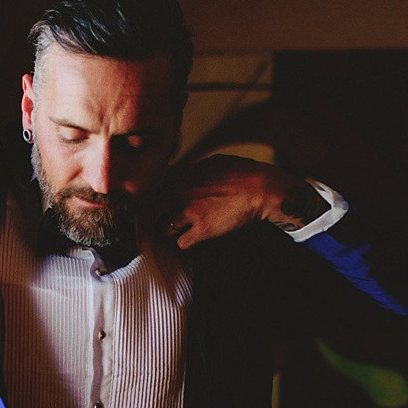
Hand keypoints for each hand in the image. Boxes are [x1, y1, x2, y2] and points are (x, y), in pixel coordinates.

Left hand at [157, 154, 327, 248]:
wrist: (262, 188)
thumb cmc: (241, 172)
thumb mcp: (210, 163)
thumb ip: (190, 171)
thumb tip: (176, 174)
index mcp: (182, 175)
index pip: (149, 191)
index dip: (145, 202)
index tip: (145, 209)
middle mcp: (181, 193)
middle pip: (148, 212)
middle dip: (148, 221)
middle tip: (148, 227)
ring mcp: (190, 212)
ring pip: (164, 230)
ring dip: (170, 231)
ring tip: (180, 229)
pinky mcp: (203, 230)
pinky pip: (181, 244)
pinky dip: (185, 243)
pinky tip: (193, 238)